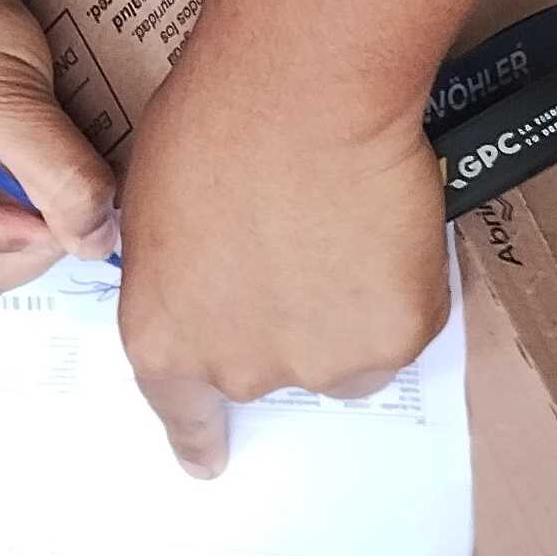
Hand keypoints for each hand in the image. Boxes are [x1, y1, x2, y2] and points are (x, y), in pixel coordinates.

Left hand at [115, 43, 449, 476]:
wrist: (298, 93)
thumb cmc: (209, 122)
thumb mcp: (154, 205)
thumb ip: (182, 267)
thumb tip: (210, 274)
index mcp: (163, 339)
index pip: (181, 411)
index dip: (199, 436)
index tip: (210, 461)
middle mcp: (239, 370)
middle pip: (270, 370)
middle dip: (283, 322)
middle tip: (297, 250)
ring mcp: (321, 363)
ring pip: (343, 356)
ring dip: (347, 312)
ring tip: (343, 228)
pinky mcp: (394, 338)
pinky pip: (402, 325)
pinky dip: (401, 286)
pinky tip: (386, 226)